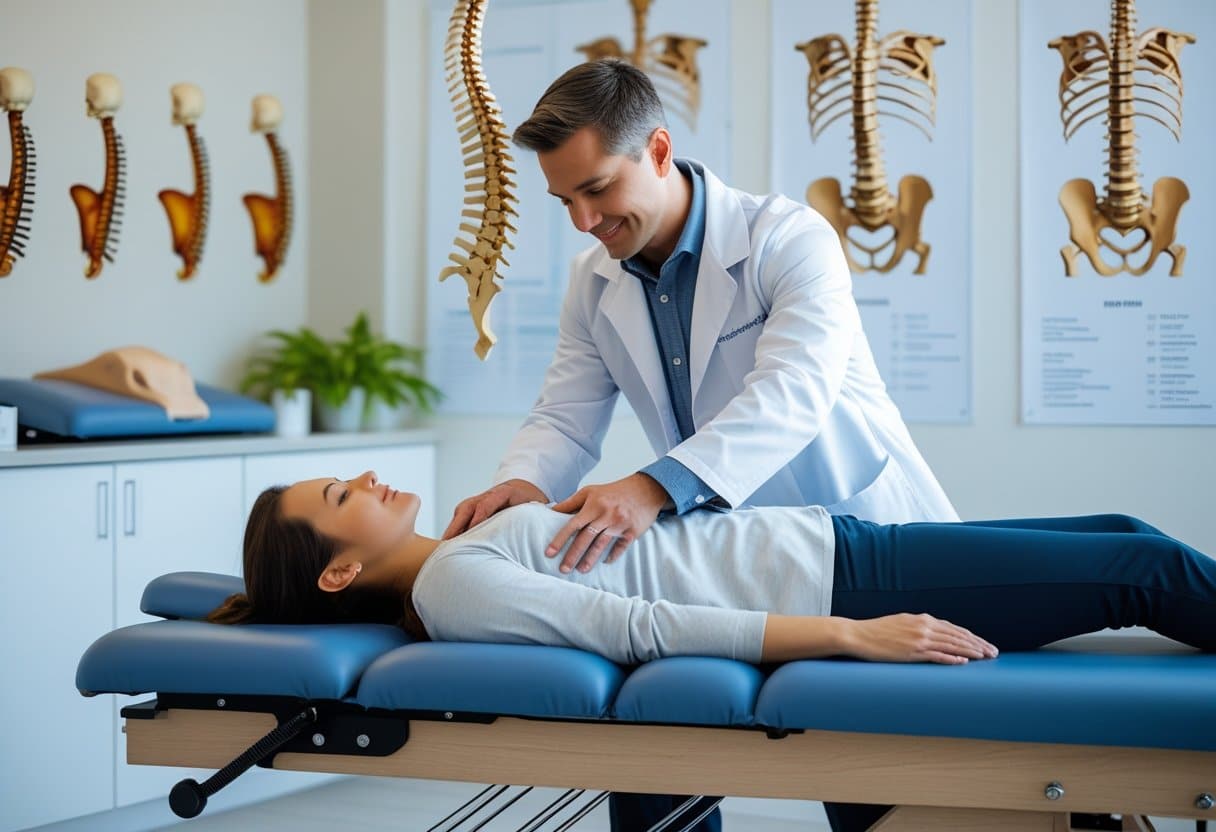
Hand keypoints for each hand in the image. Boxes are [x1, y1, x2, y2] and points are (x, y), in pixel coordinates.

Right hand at [443, 479, 547, 538]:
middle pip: (467, 508)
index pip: (487, 504)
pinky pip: (459, 519)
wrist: (522, 488)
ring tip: (443, 550)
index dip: (479, 518)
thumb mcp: (536, 507)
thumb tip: (541, 531)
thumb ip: (536, 516)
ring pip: (460, 514)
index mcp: (504, 493)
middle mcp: (485, 496)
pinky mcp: (470, 508)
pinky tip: (448, 548)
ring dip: (452, 530)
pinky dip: (453, 531)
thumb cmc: (531, 501)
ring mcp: (476, 501)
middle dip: (457, 526)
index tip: (472, 532)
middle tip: (448, 544)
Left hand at [547, 473, 669, 572]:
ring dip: (590, 559)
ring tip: (581, 570)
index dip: (560, 539)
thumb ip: (571, 503)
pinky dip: (613, 555)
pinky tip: (605, 562)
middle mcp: (606, 514)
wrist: (645, 489)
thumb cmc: (613, 491)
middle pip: (586, 538)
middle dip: (573, 555)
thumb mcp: (590, 492)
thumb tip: (551, 511)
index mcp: (594, 505)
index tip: (549, 553)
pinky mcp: (633, 530)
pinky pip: (621, 546)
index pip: (573, 524)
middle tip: (563, 569)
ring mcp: (620, 523)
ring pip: (602, 544)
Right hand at [843, 614, 998, 664]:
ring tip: (986, 657)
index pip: (954, 628)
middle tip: (993, 652)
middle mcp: (923, 626)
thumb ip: (919, 627)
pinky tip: (963, 663)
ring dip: (971, 651)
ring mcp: (918, 639)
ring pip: (952, 645)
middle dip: (978, 644)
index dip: (971, 637)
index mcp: (922, 619)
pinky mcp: (912, 651)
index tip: (984, 644)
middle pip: (958, 635)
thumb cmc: (876, 631)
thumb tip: (934, 634)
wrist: (857, 634)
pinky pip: (936, 655)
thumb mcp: (901, 623)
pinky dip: (952, 658)